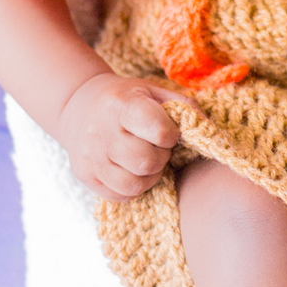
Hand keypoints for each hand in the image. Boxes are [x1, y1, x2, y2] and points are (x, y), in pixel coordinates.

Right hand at [57, 71, 187, 199]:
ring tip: (146, 160)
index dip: (171, 134)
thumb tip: (207, 128)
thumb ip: (184, 106)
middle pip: (146, 162)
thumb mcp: (153, 91)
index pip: (158, 130)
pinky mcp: (86, 175)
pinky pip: (121, 195)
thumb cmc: (126, 99)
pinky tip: (131, 169)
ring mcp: (91, 157)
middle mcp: (102, 132)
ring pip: (134, 184)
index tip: (167, 130)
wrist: (79, 105)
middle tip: (156, 147)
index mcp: (121, 105)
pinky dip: (134, 187)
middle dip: (160, 157)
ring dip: (149, 176)